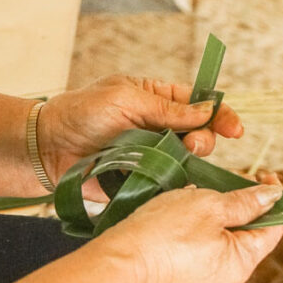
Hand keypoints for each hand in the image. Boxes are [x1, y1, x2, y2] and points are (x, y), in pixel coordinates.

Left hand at [37, 75, 243, 190]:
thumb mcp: (124, 98)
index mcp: (157, 99)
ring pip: (189, 161)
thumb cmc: (81, 113)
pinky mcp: (144, 179)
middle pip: (201, 134)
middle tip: (194, 145)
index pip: (199, 105)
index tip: (234, 129)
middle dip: (205, 139)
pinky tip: (177, 183)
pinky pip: (170, 183)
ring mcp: (153, 155)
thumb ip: (166, 108)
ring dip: (193, 161)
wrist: (48, 148)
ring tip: (182, 159)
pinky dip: (178, 184)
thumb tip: (205, 112)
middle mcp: (160, 127)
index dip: (220, 115)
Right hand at [93, 181, 282, 282]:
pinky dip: (197, 231)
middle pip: (247, 236)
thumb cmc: (164, 233)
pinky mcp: (182, 282)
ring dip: (215, 216)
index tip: (263, 175)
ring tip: (197, 195)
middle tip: (226, 181)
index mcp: (241, 264)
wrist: (119, 263)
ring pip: (221, 242)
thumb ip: (245, 201)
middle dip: (240, 206)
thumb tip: (273, 196)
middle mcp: (227, 281)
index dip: (273, 199)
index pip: (273, 229)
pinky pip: (200, 251)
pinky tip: (180, 214)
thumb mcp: (210, 206)